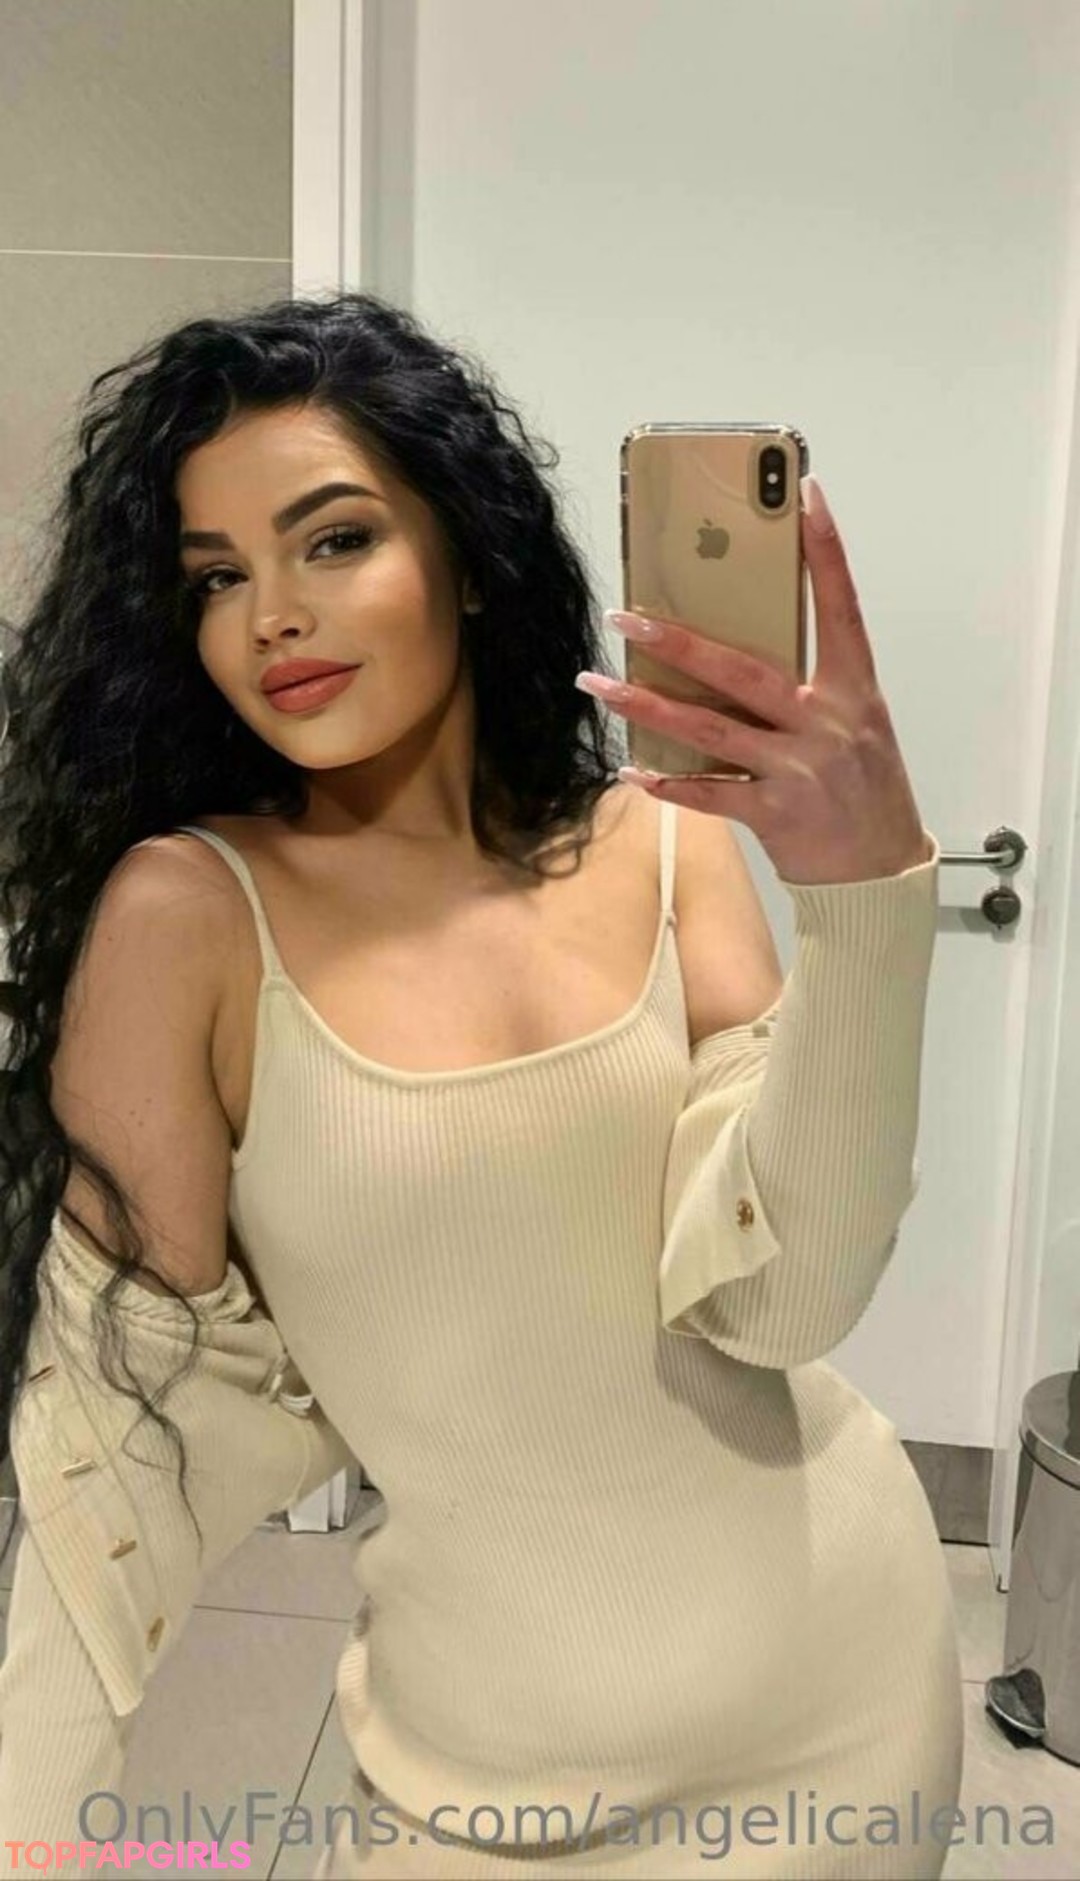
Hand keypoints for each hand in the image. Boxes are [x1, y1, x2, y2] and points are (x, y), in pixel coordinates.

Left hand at [576, 474, 932, 885]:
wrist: (881, 874)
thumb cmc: (865, 792)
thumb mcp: (855, 728)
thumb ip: (807, 690)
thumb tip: (733, 655)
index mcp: (853, 690)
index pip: (840, 606)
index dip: (826, 551)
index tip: (807, 495)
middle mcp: (827, 723)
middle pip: (742, 670)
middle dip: (677, 641)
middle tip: (625, 617)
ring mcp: (801, 770)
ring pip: (711, 729)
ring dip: (648, 707)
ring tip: (599, 685)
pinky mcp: (776, 814)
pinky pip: (710, 793)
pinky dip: (667, 784)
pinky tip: (630, 772)